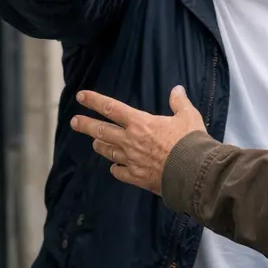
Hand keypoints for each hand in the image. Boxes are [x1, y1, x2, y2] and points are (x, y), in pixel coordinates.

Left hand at [70, 86, 207, 194]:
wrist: (193, 172)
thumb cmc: (190, 142)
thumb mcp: (188, 116)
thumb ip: (179, 102)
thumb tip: (177, 90)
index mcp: (140, 123)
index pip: (111, 108)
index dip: (94, 101)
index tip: (81, 96)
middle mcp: (130, 141)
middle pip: (101, 131)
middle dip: (85, 125)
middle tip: (74, 122)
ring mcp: (131, 160)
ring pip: (107, 151)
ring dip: (100, 145)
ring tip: (96, 142)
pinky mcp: (136, 177)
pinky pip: (118, 172)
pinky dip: (115, 168)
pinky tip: (115, 167)